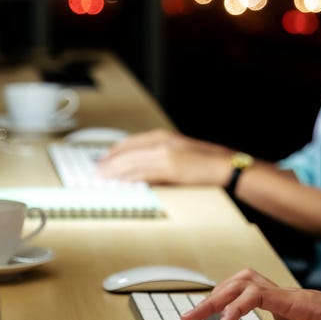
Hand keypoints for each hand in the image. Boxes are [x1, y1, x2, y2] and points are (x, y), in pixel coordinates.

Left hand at [95, 129, 231, 183]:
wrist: (224, 165)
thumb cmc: (203, 161)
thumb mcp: (177, 152)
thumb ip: (158, 155)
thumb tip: (138, 168)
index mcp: (163, 136)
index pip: (130, 142)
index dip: (113, 152)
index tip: (102, 161)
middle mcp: (162, 141)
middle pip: (126, 150)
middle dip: (108, 161)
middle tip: (96, 171)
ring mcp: (165, 154)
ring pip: (132, 161)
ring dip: (114, 170)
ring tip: (101, 178)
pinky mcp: (170, 167)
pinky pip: (144, 173)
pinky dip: (129, 177)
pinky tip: (121, 182)